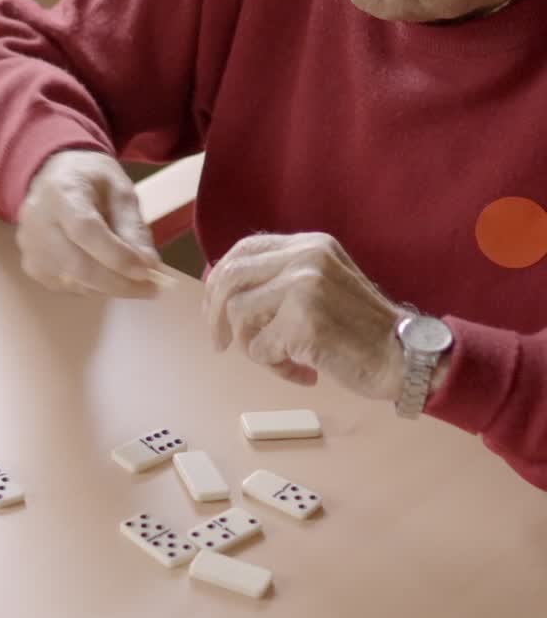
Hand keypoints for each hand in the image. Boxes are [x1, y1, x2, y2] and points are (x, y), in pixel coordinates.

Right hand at [16, 150, 161, 295]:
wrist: (53, 177)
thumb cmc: (90, 180)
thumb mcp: (120, 190)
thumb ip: (133, 225)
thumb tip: (148, 264)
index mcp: (62, 192)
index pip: (85, 230)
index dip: (116, 256)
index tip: (147, 271)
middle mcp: (38, 222)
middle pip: (78, 265)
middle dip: (118, 283)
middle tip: (149, 288)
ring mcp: (31, 247)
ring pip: (75, 282)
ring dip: (110, 286)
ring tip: (132, 277)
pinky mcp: (32, 265)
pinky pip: (68, 287)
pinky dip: (94, 286)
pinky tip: (105, 271)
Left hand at [204, 233, 407, 400]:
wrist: (404, 356)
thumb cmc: (362, 330)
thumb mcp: (323, 285)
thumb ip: (281, 280)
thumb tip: (220, 291)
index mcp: (309, 245)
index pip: (244, 249)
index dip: (220, 278)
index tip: (213, 308)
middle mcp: (305, 257)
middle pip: (230, 278)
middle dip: (215, 315)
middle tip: (220, 345)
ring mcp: (304, 287)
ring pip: (240, 317)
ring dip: (256, 349)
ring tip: (287, 362)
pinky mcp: (304, 322)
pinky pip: (261, 350)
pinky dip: (277, 369)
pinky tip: (306, 373)